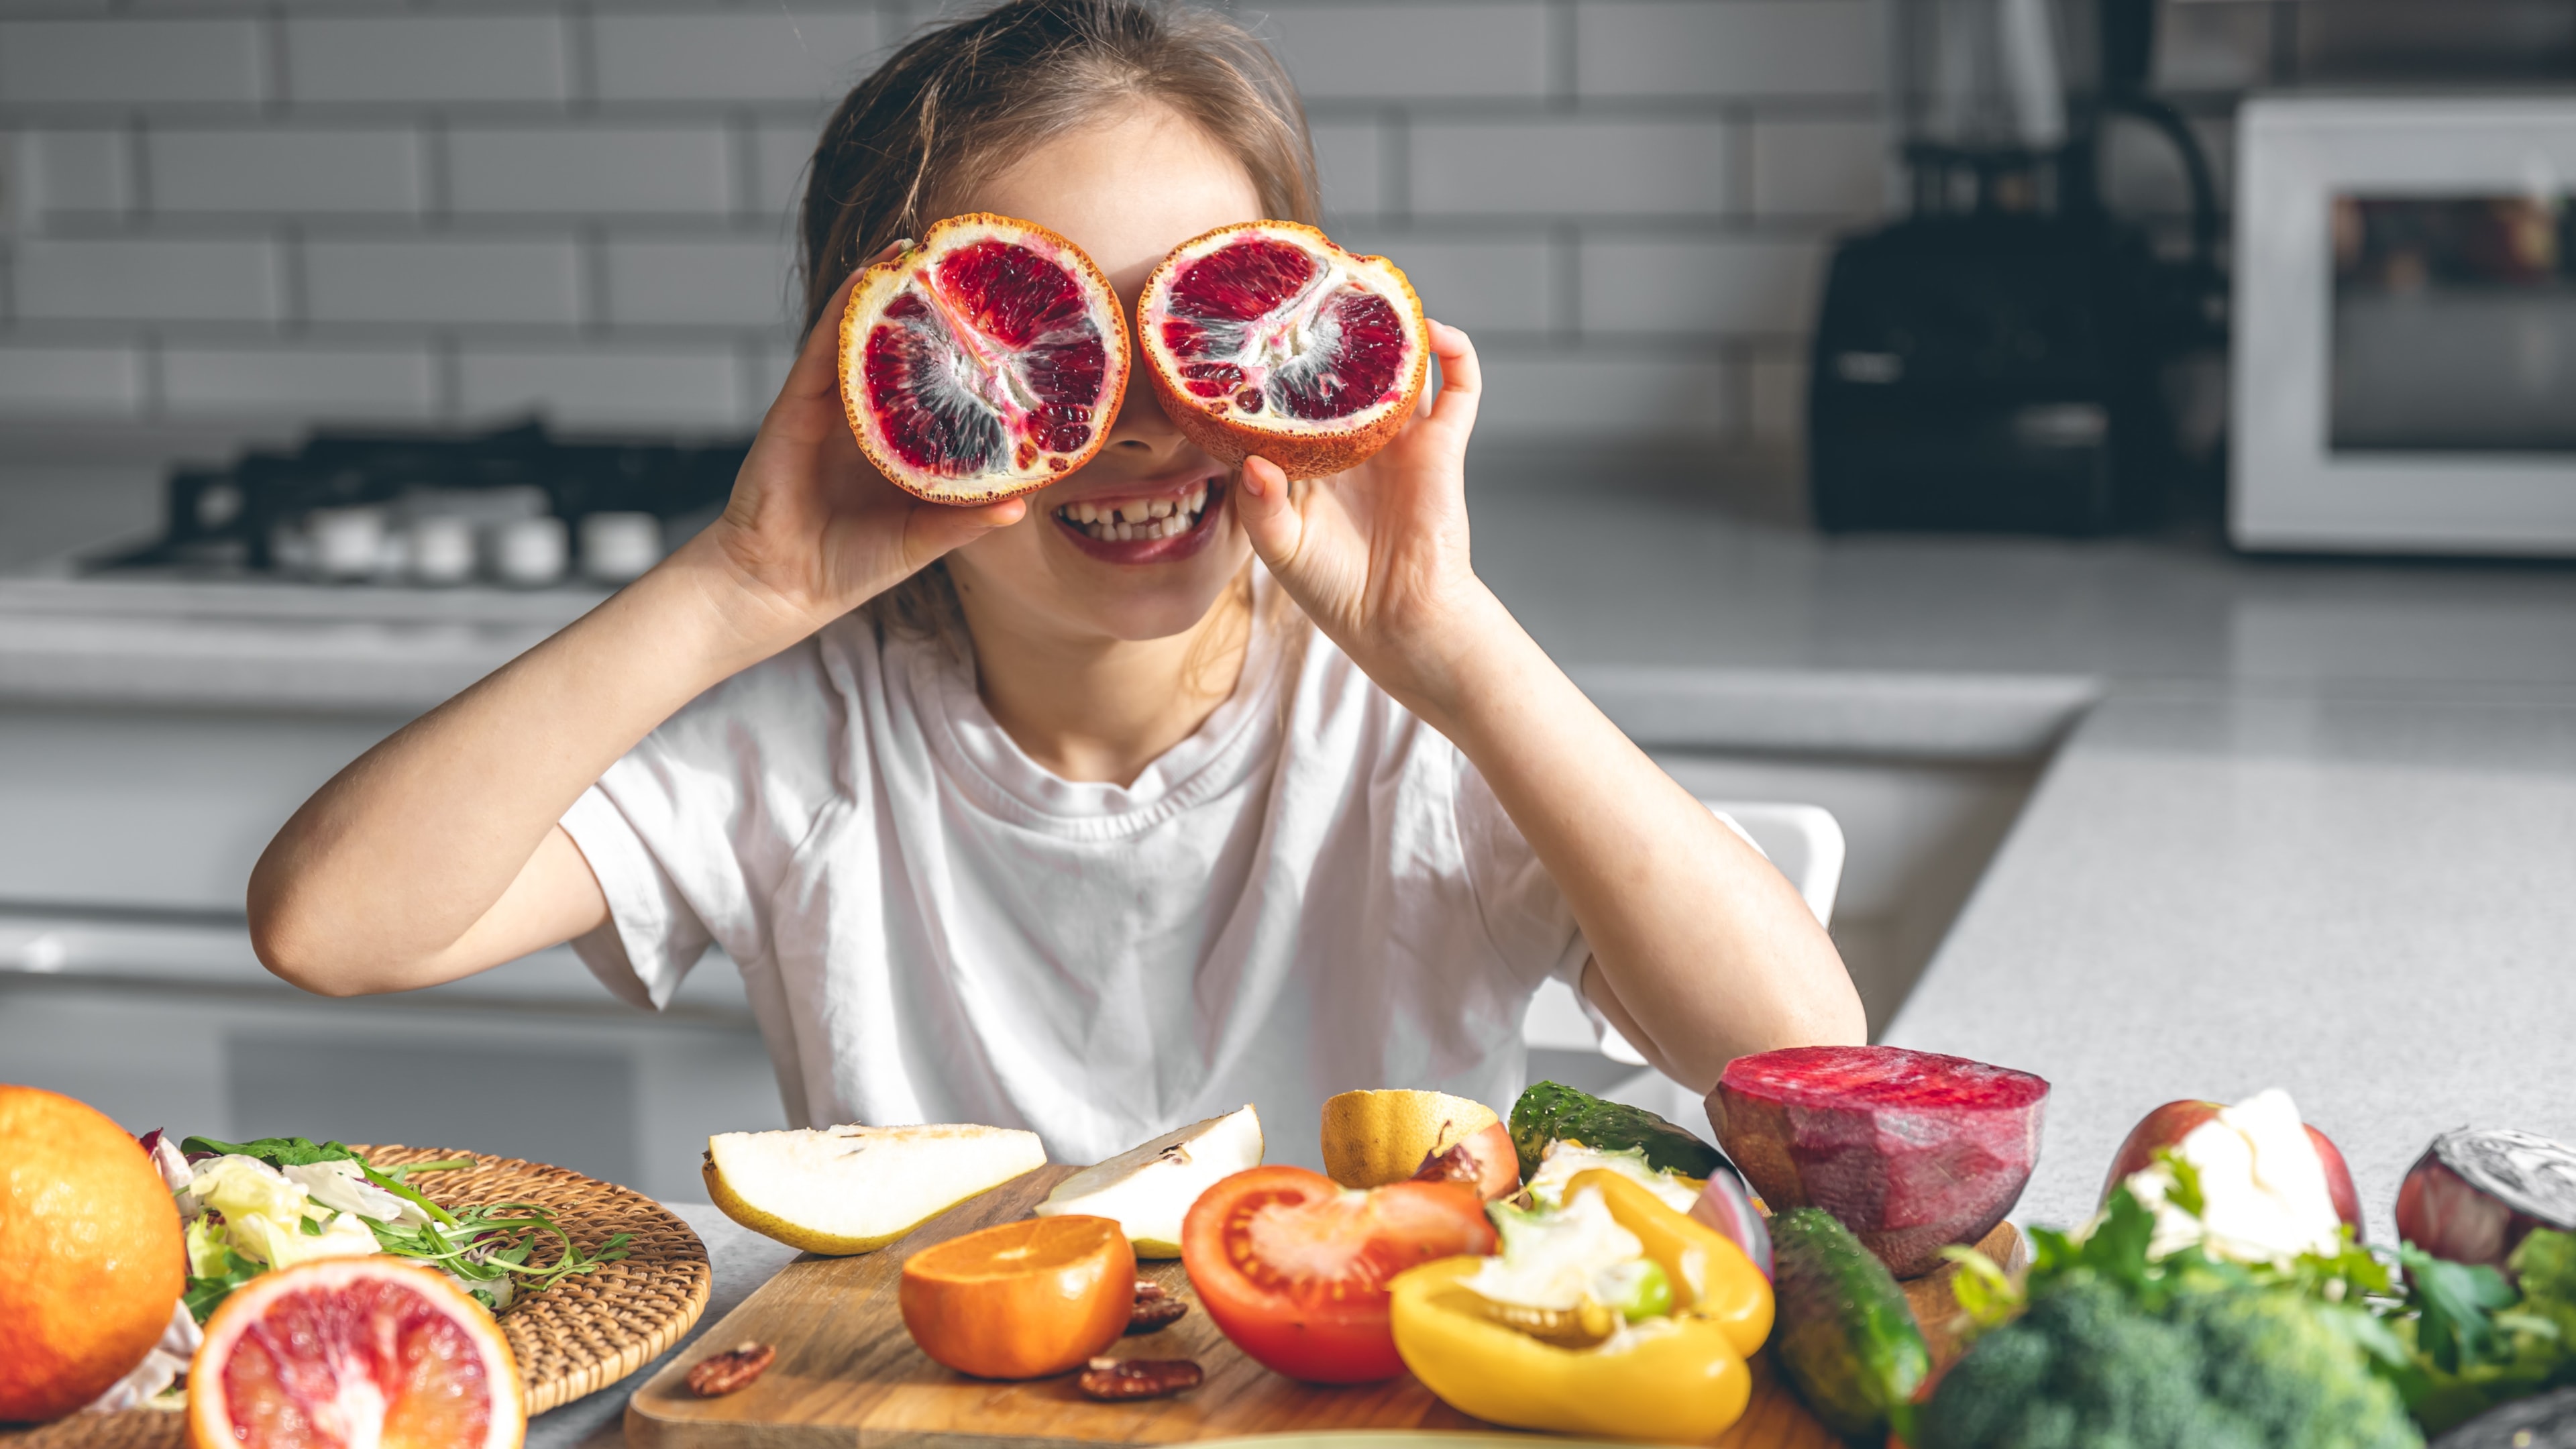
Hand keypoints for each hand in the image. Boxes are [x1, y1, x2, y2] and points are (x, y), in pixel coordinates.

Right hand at [681, 250, 1026, 650]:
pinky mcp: (797, 406)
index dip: (962, 354)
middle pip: (899, 351)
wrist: (780, 587)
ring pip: (862, 337)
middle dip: (926, 309)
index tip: (1000, 319)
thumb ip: (964, 520)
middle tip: (961, 263)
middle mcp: (866, 419)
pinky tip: (868, 276)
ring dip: (885, 291)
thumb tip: (1021, 505)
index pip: (935, 388)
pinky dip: (844, 311)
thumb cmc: (849, 565)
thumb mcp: (920, 540)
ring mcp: (830, 407)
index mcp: (899, 446)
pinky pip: (823, 349)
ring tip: (917, 249)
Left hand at [1232, 321, 1502, 719]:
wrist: (1400, 621)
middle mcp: (1356, 441)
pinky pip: (1460, 387)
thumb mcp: (1282, 549)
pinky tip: (1431, 329)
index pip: (1292, 396)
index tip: (1255, 328)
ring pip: (1401, 367)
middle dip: (1333, 331)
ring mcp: (1402, 440)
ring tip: (1371, 292)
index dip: (1278, 363)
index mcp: (1313, 459)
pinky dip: (1455, 352)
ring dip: (1393, 330)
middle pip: (1346, 369)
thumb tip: (1252, 462)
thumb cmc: (1336, 591)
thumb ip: (1261, 507)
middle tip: (1312, 290)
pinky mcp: (1443, 446)